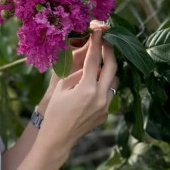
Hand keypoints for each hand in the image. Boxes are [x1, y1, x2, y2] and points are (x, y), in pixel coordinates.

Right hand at [35, 28, 117, 165]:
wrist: (58, 137)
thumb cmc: (55, 110)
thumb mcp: (62, 87)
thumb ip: (77, 73)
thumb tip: (88, 64)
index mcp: (86, 89)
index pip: (94, 60)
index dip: (96, 44)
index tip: (98, 32)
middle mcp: (99, 97)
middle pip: (112, 68)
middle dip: (109, 52)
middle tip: (105, 41)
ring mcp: (105, 107)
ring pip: (114, 81)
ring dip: (109, 70)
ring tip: (100, 63)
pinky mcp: (105, 113)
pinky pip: (109, 94)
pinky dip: (104, 85)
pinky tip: (95, 83)